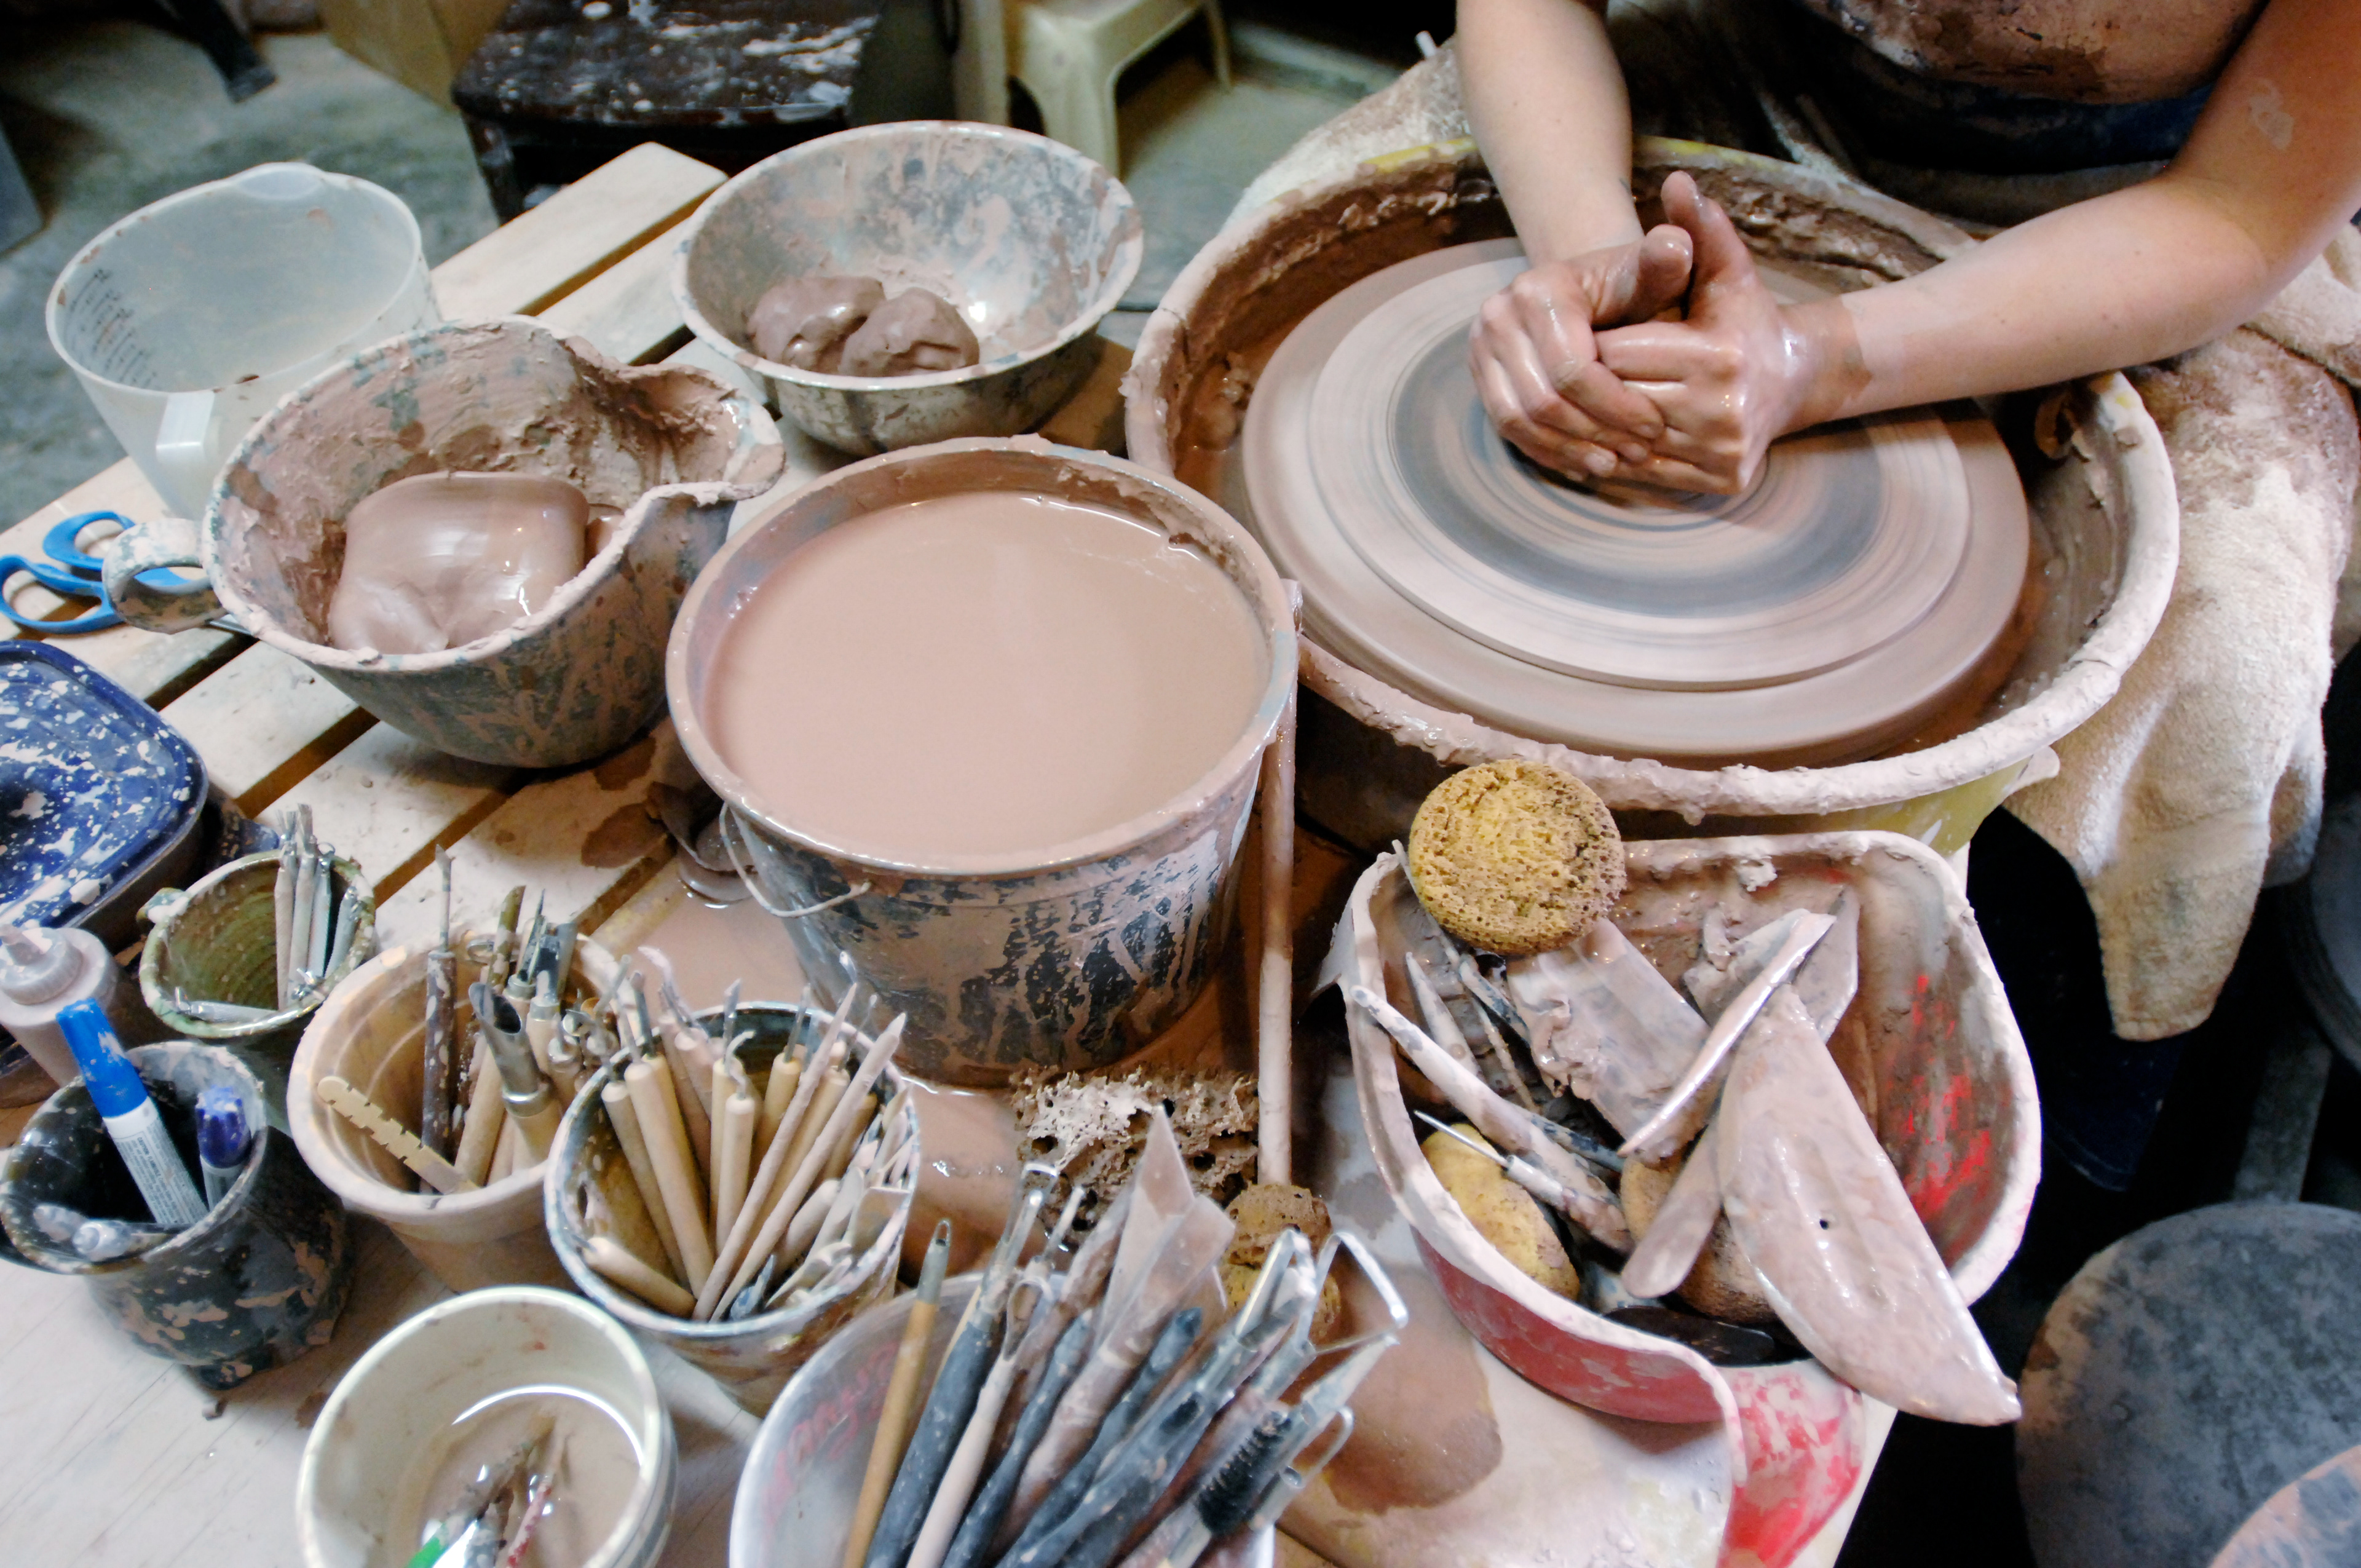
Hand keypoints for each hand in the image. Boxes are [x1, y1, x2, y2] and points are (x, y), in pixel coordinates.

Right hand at [1468, 226, 1695, 477]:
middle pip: (1542, 400)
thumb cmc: (1632, 287)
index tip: (1654, 426)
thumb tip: (1675, 243)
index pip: (1572, 369)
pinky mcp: (1480, 375)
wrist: (1589, 290)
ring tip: (1613, 463)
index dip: (1616, 406)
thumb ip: (1666, 263)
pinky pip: (1506, 428)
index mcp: (1538, 290)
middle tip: (1637, 453)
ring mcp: (1480, 348)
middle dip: (1594, 433)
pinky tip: (1584, 462)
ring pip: (1519, 420)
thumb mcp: (1654, 274)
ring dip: (1568, 449)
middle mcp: (1498, 316)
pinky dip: (1546, 451)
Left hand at [1593, 173, 1847, 493]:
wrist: (1794, 380)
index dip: (1594, 344)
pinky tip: (1607, 436)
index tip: (1583, 334)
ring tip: (1582, 403)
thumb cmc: (1746, 320)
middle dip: (1592, 386)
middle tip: (1571, 372)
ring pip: (1626, 443)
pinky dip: (1621, 457)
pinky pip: (1647, 473)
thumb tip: (1679, 182)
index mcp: (1717, 356)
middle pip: (1617, 401)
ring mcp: (1721, 453)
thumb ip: (1701, 228)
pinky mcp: (1721, 482)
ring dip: (1599, 426)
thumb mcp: (1728, 271)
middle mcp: (1722, 411)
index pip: (1617, 356)